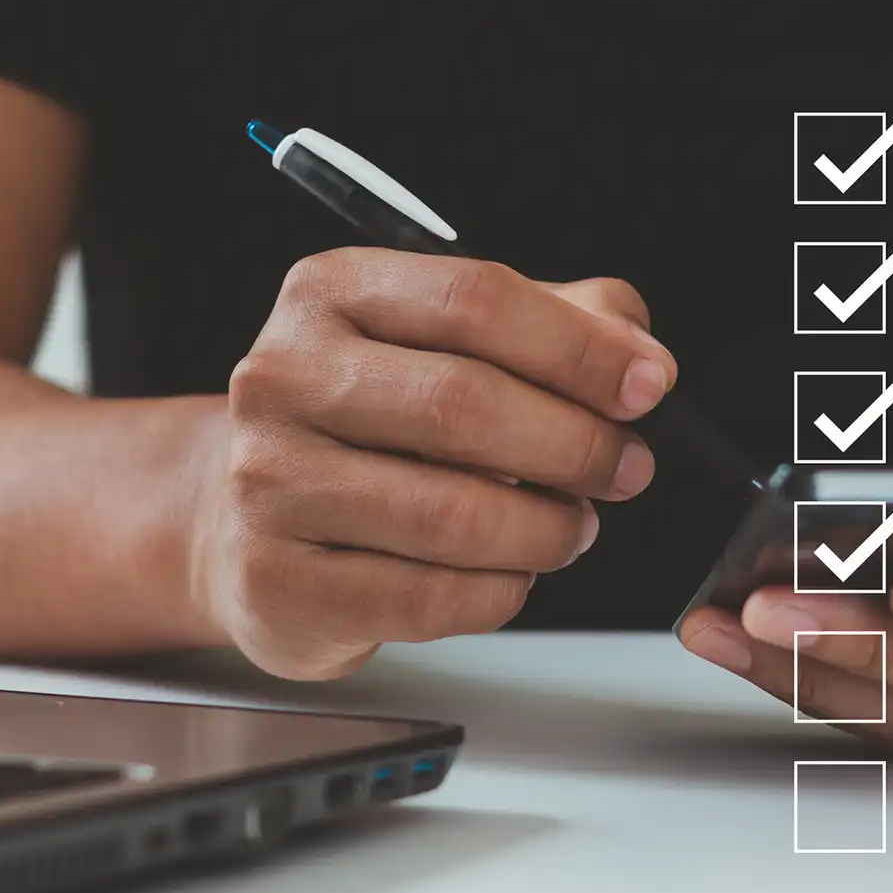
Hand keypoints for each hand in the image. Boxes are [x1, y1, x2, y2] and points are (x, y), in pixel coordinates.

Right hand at [195, 247, 676, 679]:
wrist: (243, 520)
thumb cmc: (369, 426)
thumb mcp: (452, 343)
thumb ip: (557, 323)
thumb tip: (639, 355)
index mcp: (330, 293)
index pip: (473, 298)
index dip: (578, 347)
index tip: (648, 387)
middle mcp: (281, 378)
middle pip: (463, 405)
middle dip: (573, 445)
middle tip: (624, 469)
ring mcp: (266, 484)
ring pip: (451, 516)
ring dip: (544, 530)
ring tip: (571, 527)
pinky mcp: (277, 582)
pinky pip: (427, 599)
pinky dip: (497, 593)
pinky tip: (507, 574)